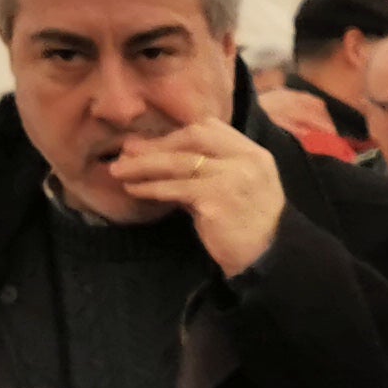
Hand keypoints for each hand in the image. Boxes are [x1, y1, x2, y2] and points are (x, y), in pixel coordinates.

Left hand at [103, 118, 284, 274]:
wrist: (267, 259)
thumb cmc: (249, 226)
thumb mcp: (235, 189)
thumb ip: (207, 171)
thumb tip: (156, 159)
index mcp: (254, 153)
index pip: (210, 128)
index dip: (176, 134)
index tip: (152, 144)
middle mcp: (245, 160)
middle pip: (193, 138)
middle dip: (156, 144)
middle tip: (127, 152)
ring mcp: (231, 179)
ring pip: (179, 162)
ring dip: (144, 165)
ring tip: (119, 170)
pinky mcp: (216, 200)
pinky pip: (175, 188)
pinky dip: (151, 187)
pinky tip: (135, 190)